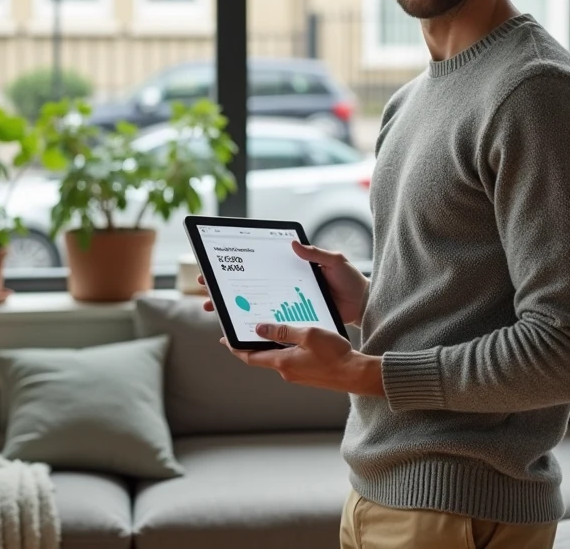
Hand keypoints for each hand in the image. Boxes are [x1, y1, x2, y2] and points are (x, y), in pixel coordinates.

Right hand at [196, 240, 367, 325]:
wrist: (365, 305)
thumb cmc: (351, 280)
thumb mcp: (335, 261)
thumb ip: (316, 253)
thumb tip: (293, 243)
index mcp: (291, 266)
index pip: (258, 263)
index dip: (236, 264)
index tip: (215, 265)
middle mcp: (284, 283)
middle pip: (249, 283)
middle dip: (225, 286)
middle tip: (204, 288)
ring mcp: (287, 300)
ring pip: (255, 302)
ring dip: (233, 305)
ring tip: (213, 308)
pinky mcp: (294, 317)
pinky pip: (271, 320)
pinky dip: (255, 323)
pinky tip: (241, 326)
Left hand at [219, 324, 383, 395]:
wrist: (355, 374)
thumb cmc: (334, 353)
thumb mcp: (308, 334)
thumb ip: (283, 331)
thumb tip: (259, 329)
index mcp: (282, 362)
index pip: (250, 357)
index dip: (236, 348)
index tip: (225, 340)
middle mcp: (286, 372)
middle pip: (261, 357)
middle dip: (252, 344)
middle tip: (245, 330)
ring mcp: (296, 375)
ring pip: (276, 358)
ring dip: (271, 346)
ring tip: (270, 329)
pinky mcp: (307, 375)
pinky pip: (289, 360)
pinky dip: (285, 350)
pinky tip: (293, 338)